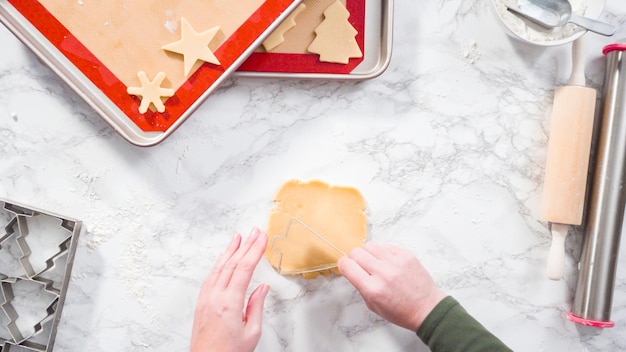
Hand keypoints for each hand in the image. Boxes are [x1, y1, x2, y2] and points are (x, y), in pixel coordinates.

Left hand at [190, 228, 269, 351]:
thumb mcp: (251, 333)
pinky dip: (219, 263)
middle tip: (254, 231)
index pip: (244, 269)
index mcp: (229, 303)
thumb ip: (256, 307)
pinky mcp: (201, 303)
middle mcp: (215, 297)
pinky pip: (211, 276)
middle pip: (232, 263)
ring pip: (219, 267)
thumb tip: (262, 288)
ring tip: (238, 237)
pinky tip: (223, 257)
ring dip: (230, 250)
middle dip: (245, 245)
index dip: (254, 250)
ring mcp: (206, 298)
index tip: (262, 238)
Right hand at [338, 242, 445, 331]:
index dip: (343, 265)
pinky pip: (386, 246)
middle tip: (361, 266)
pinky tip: (387, 262)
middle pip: (356, 252)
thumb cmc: (400, 311)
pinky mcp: (406, 255)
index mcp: (373, 289)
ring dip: (368, 253)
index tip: (347, 267)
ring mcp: (396, 262)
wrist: (426, 308)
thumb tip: (352, 269)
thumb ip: (360, 287)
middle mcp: (383, 273)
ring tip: (375, 263)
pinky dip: (383, 252)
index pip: (347, 265)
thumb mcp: (373, 306)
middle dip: (354, 259)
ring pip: (370, 245)